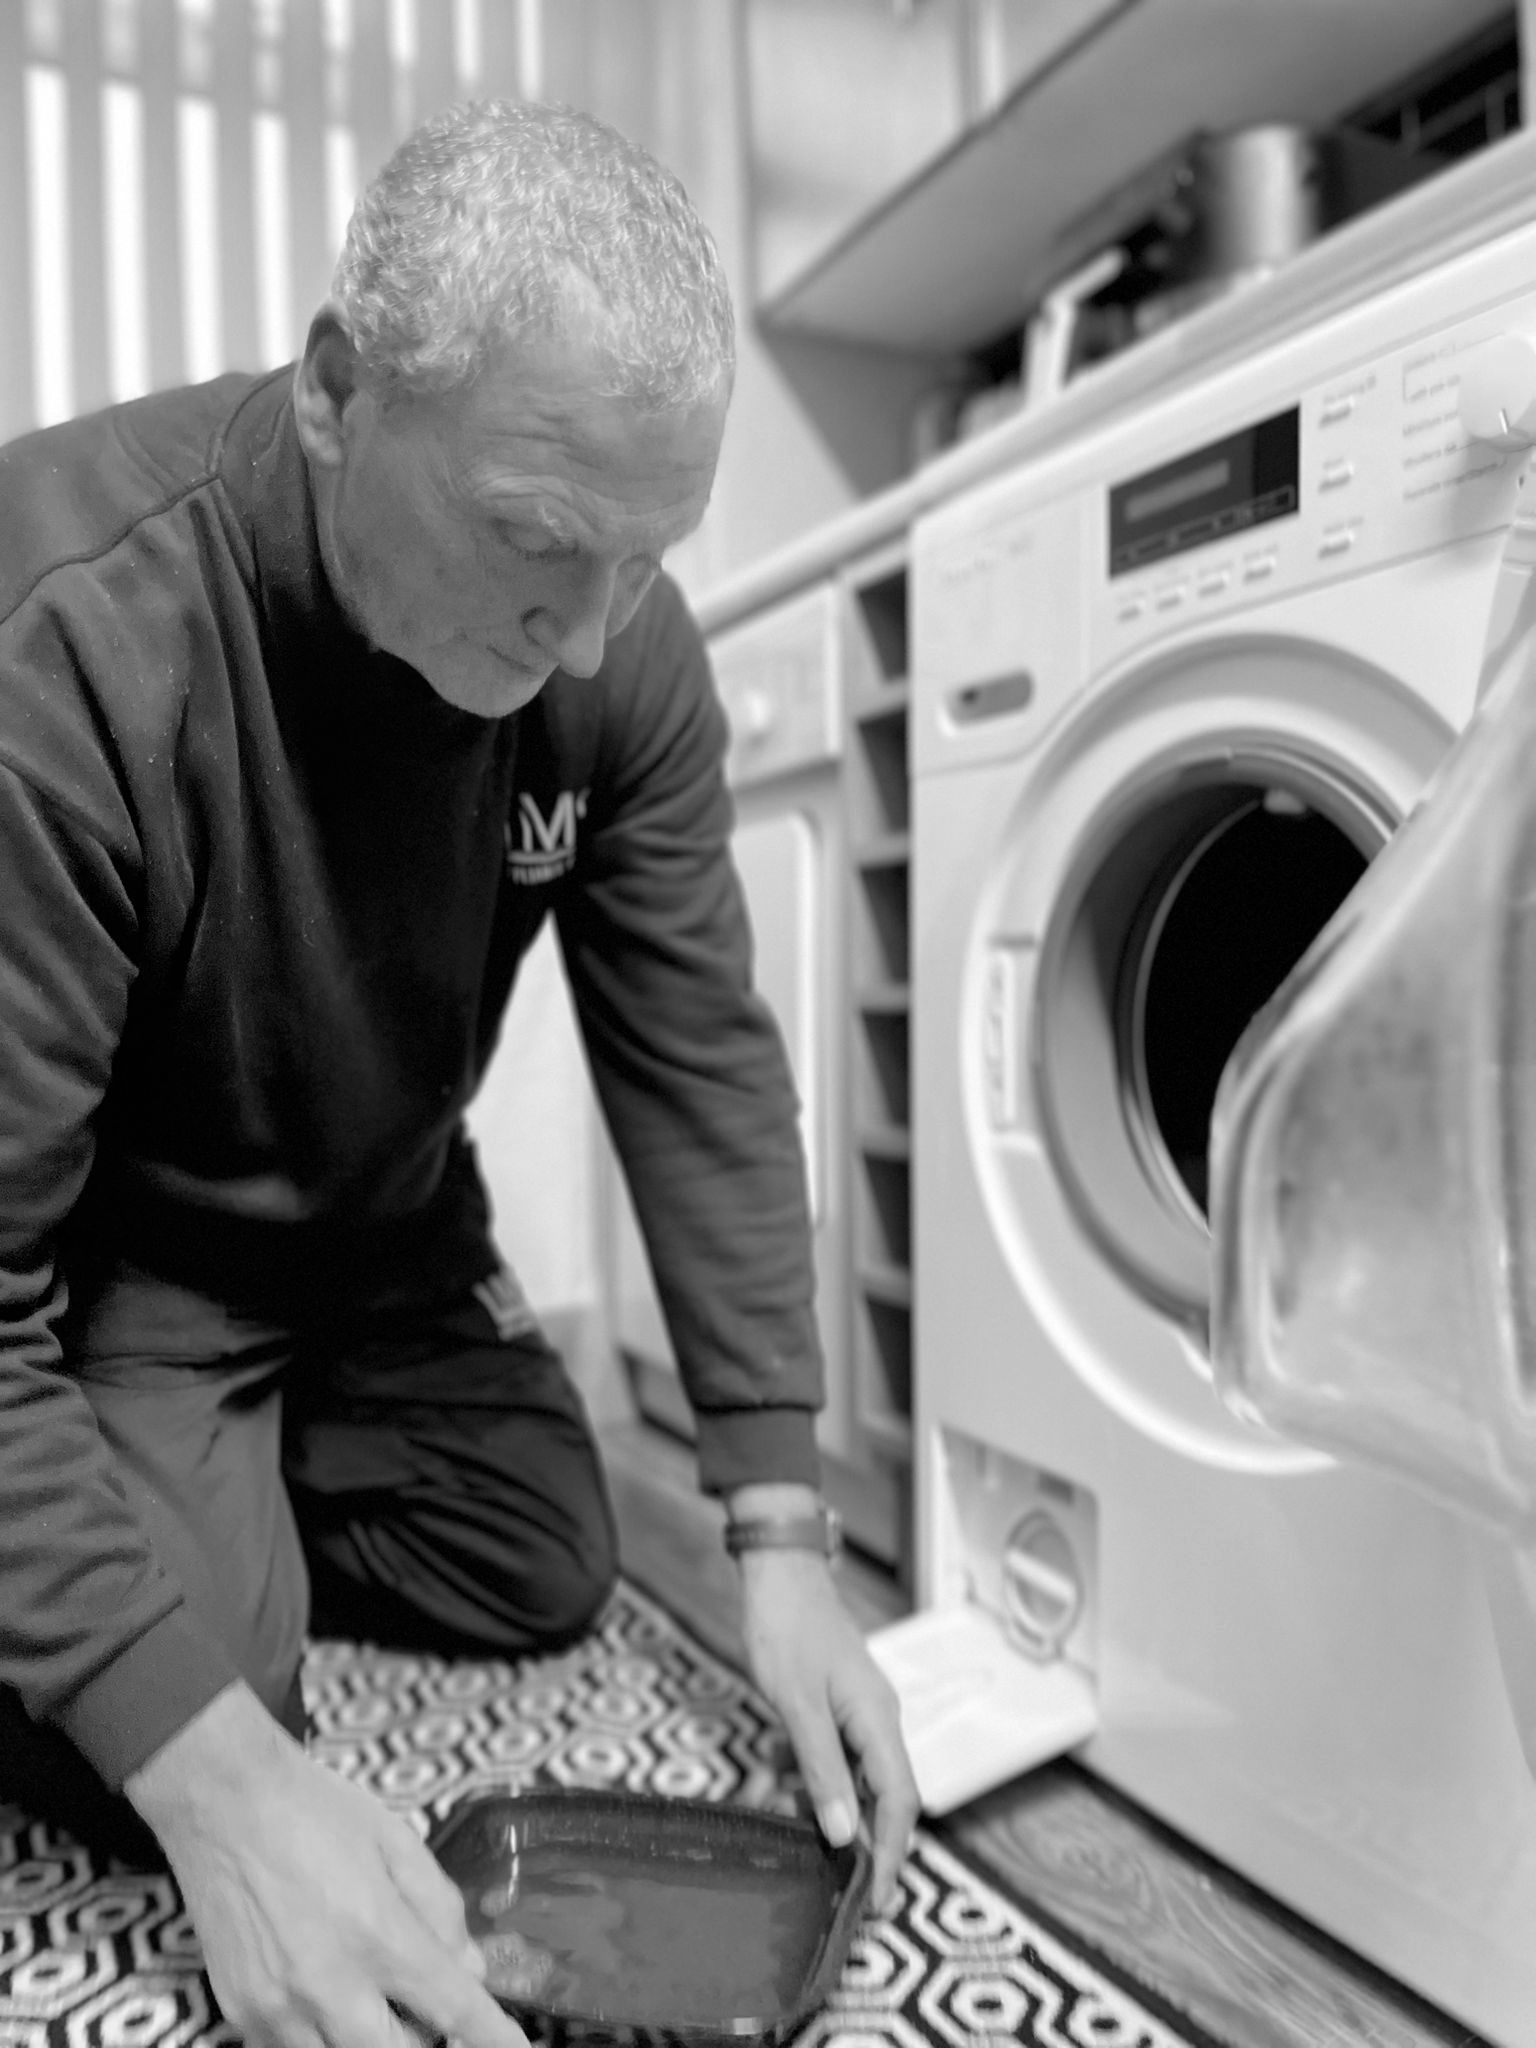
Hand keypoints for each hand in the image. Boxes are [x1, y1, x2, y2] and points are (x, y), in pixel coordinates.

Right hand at [125, 1682, 529, 2047]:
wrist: (224, 1802)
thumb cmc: (314, 1812)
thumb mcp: (396, 1841)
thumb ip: (440, 1908)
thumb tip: (469, 1968)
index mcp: (379, 1933)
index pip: (453, 2009)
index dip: (494, 2039)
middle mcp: (330, 1984)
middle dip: (424, 2037)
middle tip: (422, 1998)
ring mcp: (280, 2008)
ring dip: (373, 2039)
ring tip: (370, 1989)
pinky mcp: (243, 2014)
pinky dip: (324, 2035)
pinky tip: (326, 1989)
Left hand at [734, 1547, 917, 1915]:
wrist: (778, 1572)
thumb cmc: (788, 1628)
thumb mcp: (797, 1703)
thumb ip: (821, 1768)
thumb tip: (842, 1834)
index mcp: (878, 1720)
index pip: (899, 1802)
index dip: (890, 1854)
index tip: (876, 1900)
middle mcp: (877, 1720)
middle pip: (883, 1798)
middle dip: (866, 1846)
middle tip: (844, 1895)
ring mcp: (857, 1713)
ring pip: (853, 1781)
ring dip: (828, 1812)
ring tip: (799, 1843)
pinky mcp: (835, 1708)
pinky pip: (830, 1758)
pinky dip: (808, 1780)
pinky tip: (777, 1788)